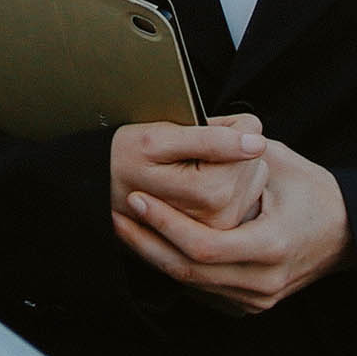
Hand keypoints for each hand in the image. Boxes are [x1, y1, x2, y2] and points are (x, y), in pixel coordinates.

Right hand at [110, 119, 269, 234]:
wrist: (99, 194)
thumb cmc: (125, 159)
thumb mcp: (158, 139)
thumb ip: (211, 139)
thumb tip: (257, 142)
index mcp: (215, 192)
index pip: (252, 136)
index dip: (227, 124)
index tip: (198, 131)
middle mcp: (224, 217)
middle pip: (255, 159)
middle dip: (230, 148)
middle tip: (189, 152)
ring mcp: (225, 228)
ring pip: (253, 175)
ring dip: (229, 166)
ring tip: (190, 170)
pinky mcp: (224, 231)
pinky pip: (246, 191)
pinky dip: (228, 181)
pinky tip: (199, 186)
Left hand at [115, 117, 350, 315]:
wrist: (348, 232)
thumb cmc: (314, 191)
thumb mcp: (278, 162)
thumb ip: (235, 150)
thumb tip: (192, 131)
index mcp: (271, 246)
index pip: (202, 246)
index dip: (163, 224)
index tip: (137, 200)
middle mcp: (264, 281)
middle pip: (188, 271)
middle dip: (147, 242)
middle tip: (120, 214)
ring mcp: (258, 298)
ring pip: (192, 285)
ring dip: (156, 256)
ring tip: (129, 227)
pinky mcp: (252, 305)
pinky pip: (204, 292)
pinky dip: (177, 268)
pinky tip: (155, 245)